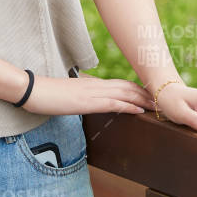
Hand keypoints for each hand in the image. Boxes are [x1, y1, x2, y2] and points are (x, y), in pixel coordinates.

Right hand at [20, 72, 153, 115]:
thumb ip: (81, 97)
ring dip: (143, 99)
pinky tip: (140, 111)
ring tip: (159, 106)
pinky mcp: (88, 102)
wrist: (33, 90)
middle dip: (147, 93)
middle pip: (128, 86)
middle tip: (164, 100)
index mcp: (93, 84)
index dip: (138, 89)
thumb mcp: (69, 96)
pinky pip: (113, 103)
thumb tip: (88, 102)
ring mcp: (93, 93)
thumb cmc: (47, 94)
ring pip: (125, 93)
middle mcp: (96, 85)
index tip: (151, 95)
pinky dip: (129, 106)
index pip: (121, 84)